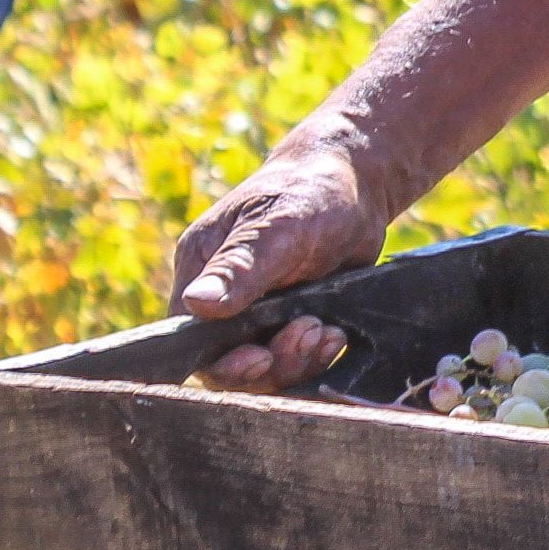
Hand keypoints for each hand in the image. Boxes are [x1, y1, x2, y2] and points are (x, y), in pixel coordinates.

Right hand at [170, 142, 381, 390]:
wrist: (357, 183)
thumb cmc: (309, 193)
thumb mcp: (276, 229)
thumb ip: (239, 267)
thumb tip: (197, 304)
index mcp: (200, 268)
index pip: (191, 337)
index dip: (223, 361)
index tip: (261, 357)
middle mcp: (223, 295)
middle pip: (228, 360)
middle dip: (270, 362)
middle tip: (309, 332)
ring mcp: (257, 310)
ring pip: (265, 365)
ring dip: (297, 360)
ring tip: (327, 332)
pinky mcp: (289, 319)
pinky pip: (294, 359)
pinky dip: (315, 356)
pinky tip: (336, 335)